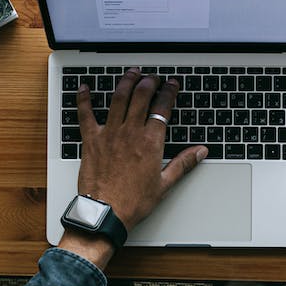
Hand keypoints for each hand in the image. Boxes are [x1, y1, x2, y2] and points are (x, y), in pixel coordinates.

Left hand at [76, 69, 205, 230]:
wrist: (105, 212)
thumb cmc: (134, 201)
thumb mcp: (165, 184)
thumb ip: (183, 163)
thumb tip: (200, 152)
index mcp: (150, 143)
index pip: (162, 108)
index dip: (169, 92)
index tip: (172, 84)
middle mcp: (130, 133)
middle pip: (140, 97)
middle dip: (149, 82)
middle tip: (153, 77)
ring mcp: (109, 134)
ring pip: (118, 99)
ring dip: (125, 82)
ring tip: (131, 73)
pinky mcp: (91, 140)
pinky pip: (85, 113)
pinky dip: (84, 99)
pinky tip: (85, 88)